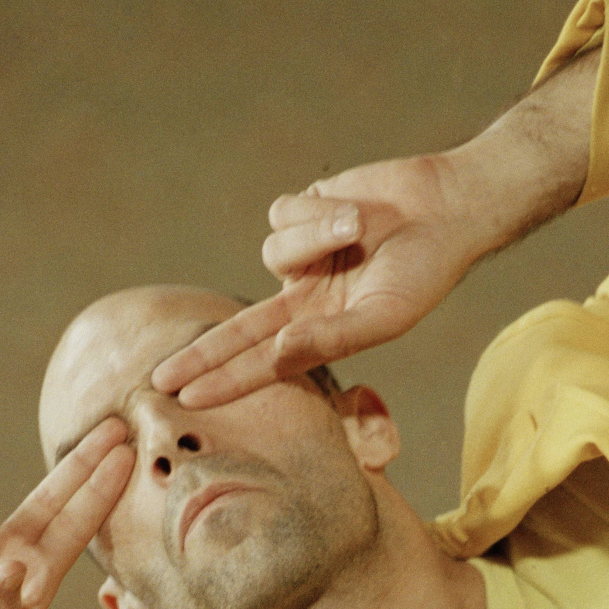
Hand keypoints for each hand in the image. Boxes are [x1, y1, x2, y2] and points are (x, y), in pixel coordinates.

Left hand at [152, 152, 485, 407]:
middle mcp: (304, 299)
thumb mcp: (383, 315)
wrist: (446, 208)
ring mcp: (300, 256)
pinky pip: (283, 214)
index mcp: (323, 332)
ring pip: (271, 252)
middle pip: (238, 330)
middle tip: (161, 381)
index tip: (187, 400)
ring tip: (362, 228)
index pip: (265, 363)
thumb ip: (332, 339)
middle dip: (203, 354)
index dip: (227, 382)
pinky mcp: (300, 212)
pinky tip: (354, 211)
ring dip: (315, 236)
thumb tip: (279, 353)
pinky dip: (317, 211)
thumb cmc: (424, 271)